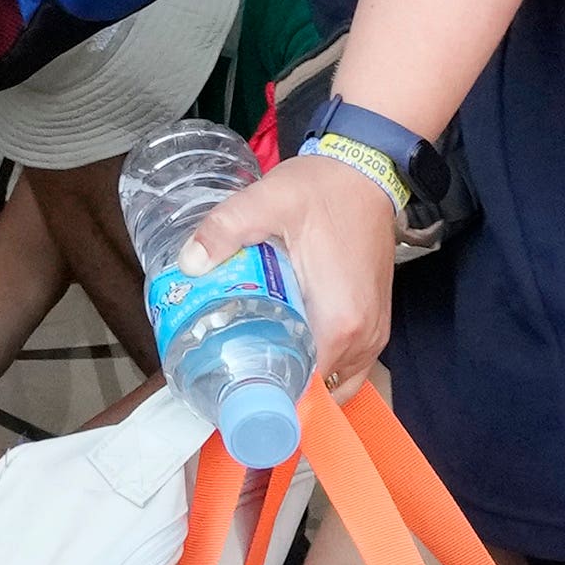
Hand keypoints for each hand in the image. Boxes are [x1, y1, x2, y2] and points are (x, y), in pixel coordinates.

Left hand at [184, 152, 400, 393]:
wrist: (367, 169)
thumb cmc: (322, 188)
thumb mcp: (266, 201)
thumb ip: (224, 230)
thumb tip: (188, 263)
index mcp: (339, 321)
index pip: (303, 387)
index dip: (267, 395)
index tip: (231, 392)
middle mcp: (364, 337)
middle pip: (317, 390)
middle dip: (277, 388)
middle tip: (232, 374)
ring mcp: (375, 332)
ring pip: (336, 382)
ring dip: (300, 379)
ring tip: (256, 361)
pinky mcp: (376, 321)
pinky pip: (349, 364)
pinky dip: (321, 366)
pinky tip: (287, 345)